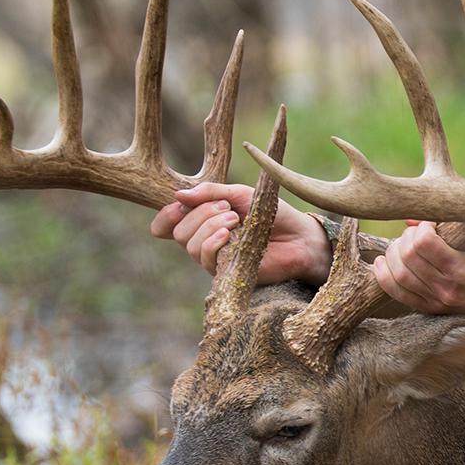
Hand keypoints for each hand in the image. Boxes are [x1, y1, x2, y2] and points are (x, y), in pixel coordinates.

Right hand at [152, 183, 331, 286]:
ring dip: (209, 226)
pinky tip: (231, 234)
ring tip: (235, 219)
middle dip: (200, 214)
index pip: (165, 225)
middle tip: (228, 207)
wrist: (298, 236)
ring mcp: (214, 259)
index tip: (181, 203)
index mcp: (202, 221)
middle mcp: (203, 242)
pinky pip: (205, 258)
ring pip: (188, 244)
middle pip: (178, 232)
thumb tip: (178, 195)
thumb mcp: (239, 194)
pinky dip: (213, 242)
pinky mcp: (225, 272)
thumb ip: (210, 192)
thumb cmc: (270, 213)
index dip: (166, 215)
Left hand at [373, 221, 464, 315]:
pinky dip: (384, 276)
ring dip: (394, 254)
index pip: (424, 242)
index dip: (421, 227)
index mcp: (461, 267)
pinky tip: (383, 261)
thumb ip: (446, 226)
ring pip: (399, 274)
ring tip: (403, 245)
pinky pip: (397, 293)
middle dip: (406, 238)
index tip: (431, 224)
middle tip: (416, 234)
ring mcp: (437, 300)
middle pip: (407, 256)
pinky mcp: (429, 309)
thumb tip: (410, 217)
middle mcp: (447, 287)